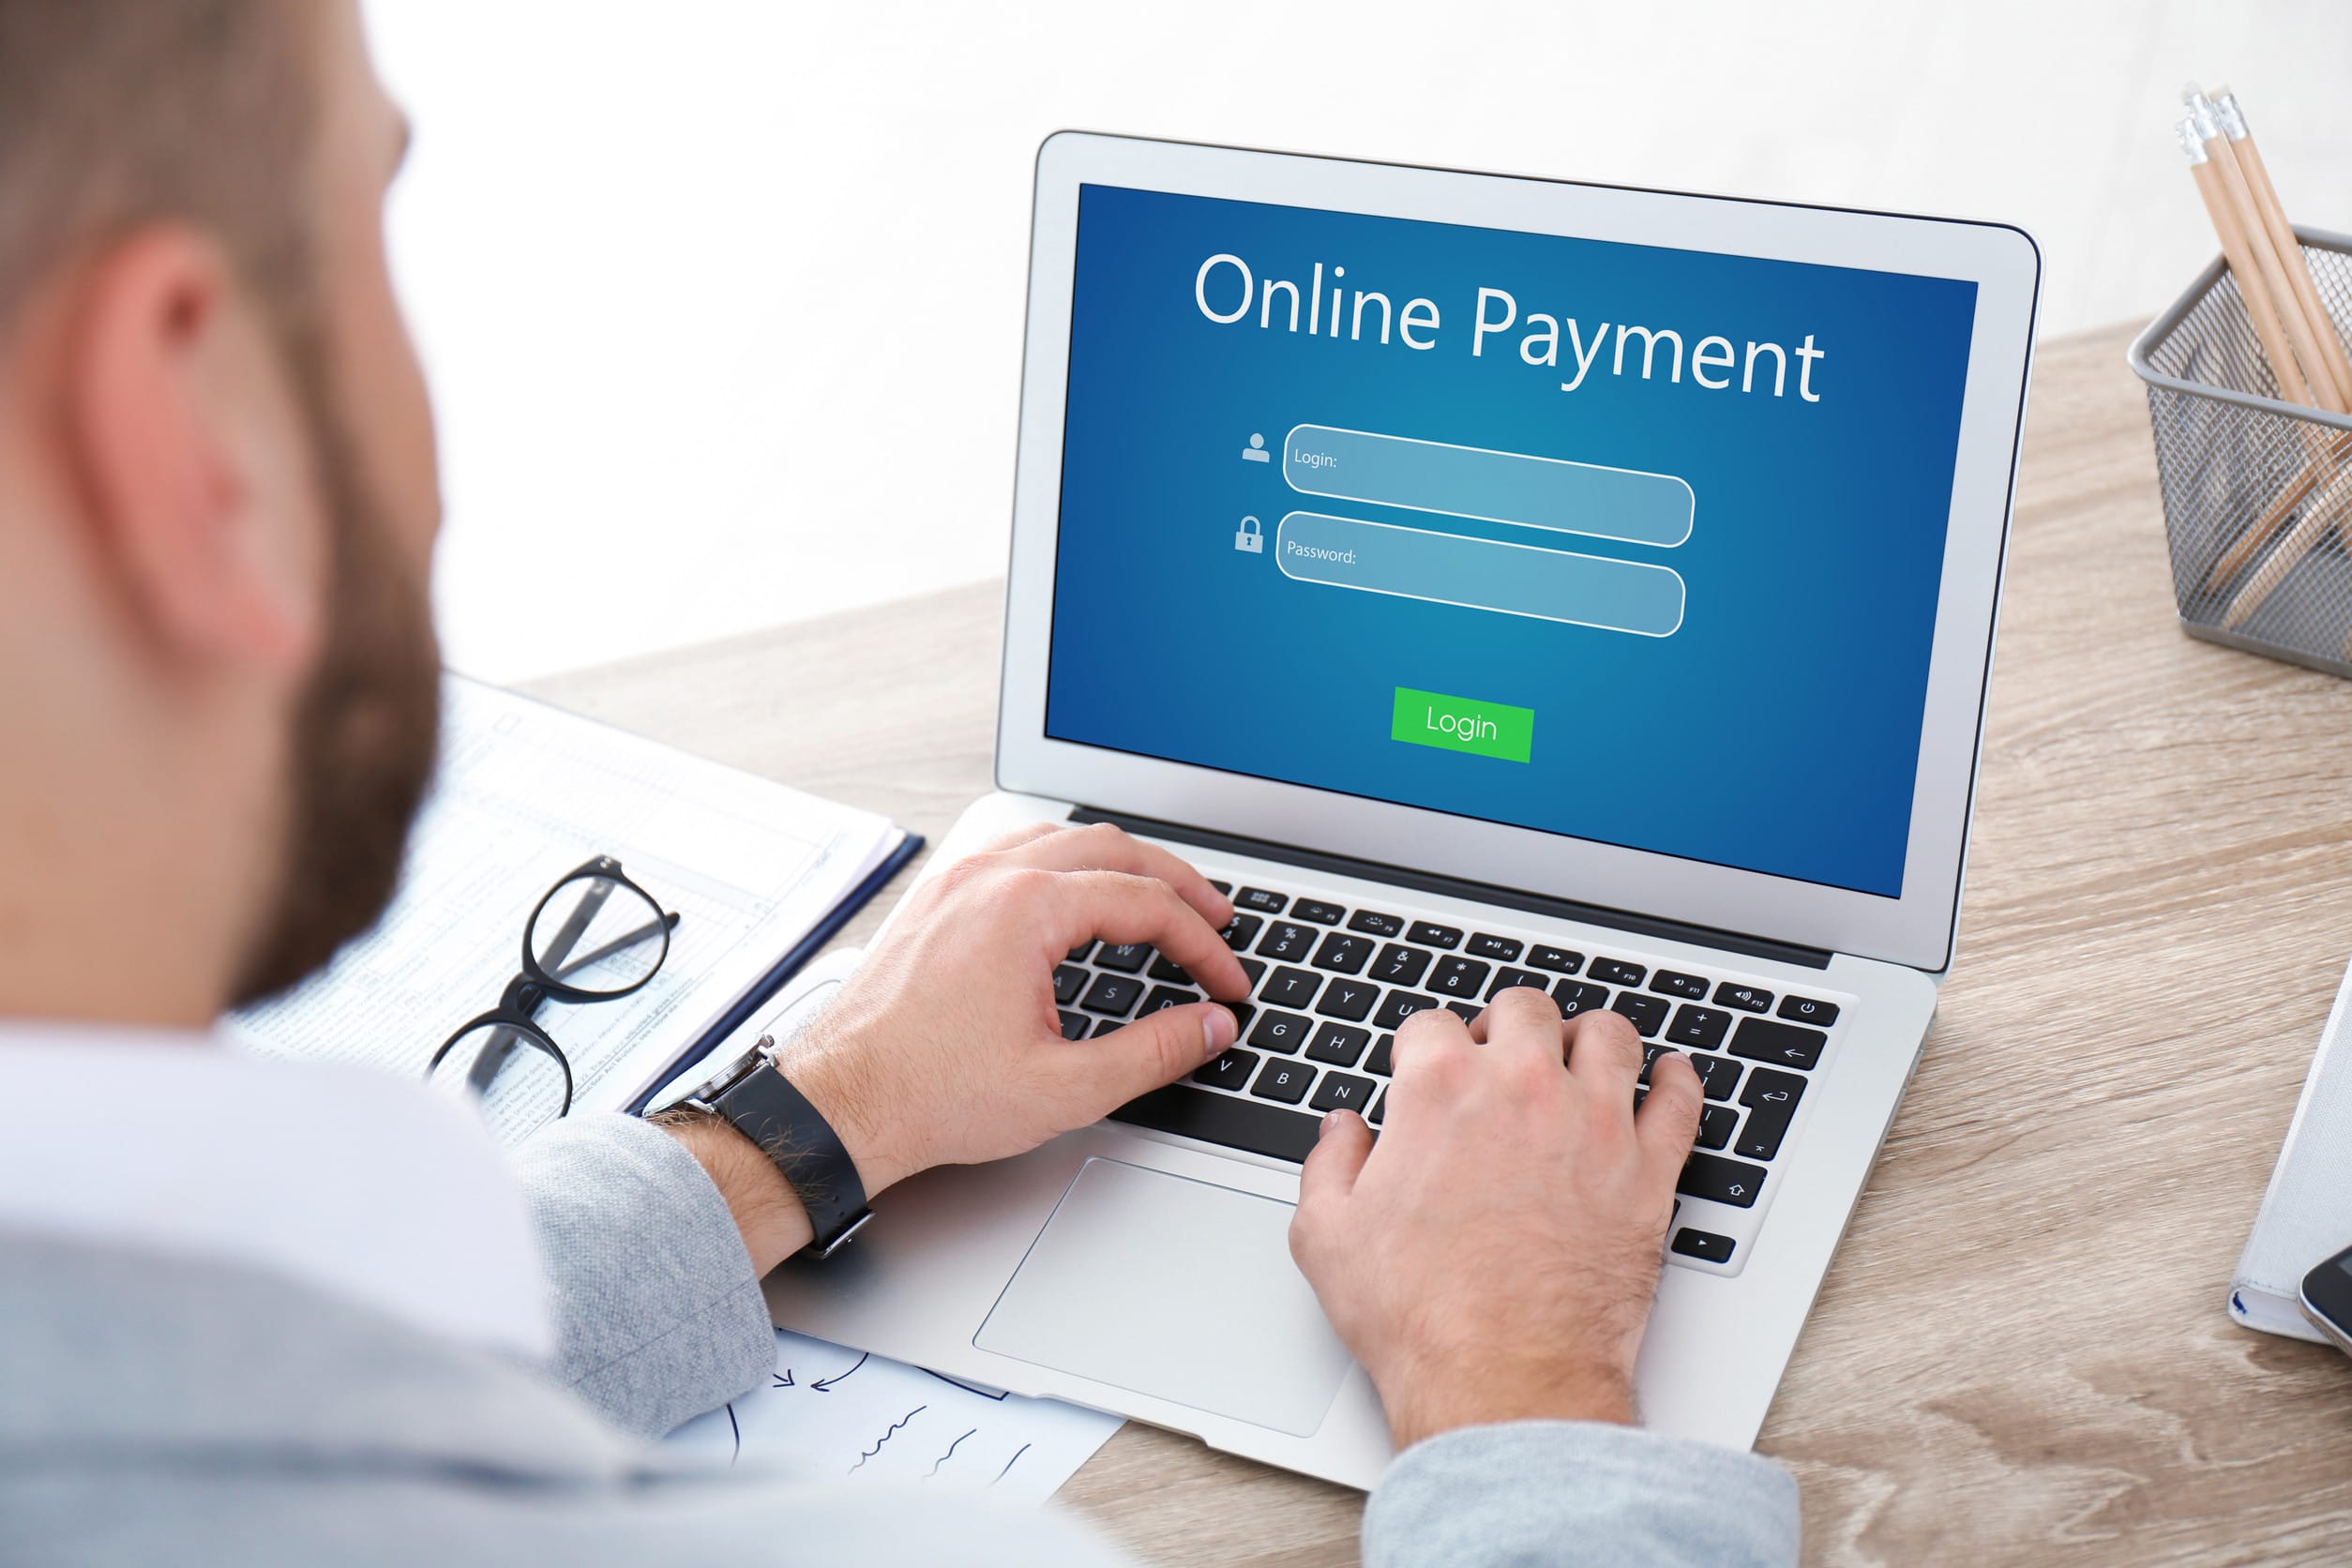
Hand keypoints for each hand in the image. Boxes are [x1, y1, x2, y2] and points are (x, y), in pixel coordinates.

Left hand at [777, 821, 1248, 1197]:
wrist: (839, 1103)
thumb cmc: (930, 1095)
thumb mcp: (1066, 1088)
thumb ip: (1154, 1052)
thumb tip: (1209, 1026)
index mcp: (1025, 909)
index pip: (1144, 902)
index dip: (1202, 943)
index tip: (1226, 981)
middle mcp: (988, 878)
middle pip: (1111, 848)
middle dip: (1176, 882)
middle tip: (1216, 919)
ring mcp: (956, 882)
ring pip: (1060, 838)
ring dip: (1120, 862)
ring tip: (1157, 897)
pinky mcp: (935, 900)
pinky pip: (1014, 851)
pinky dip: (1064, 863)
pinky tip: (1075, 893)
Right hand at [1288, 988, 1702, 1448]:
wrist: (1502, 1377)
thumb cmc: (1420, 1316)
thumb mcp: (1327, 1236)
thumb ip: (1330, 1164)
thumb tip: (1343, 1131)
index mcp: (1440, 1089)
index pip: (1432, 1024)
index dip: (1423, 1047)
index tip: (1427, 1069)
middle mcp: (1522, 1088)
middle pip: (1524, 1010)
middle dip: (1505, 1026)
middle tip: (1501, 1057)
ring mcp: (1593, 1124)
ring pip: (1608, 1036)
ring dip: (1588, 1039)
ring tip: (1579, 1059)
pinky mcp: (1647, 1171)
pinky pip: (1680, 1100)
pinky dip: (1677, 1081)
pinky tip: (1667, 1079)